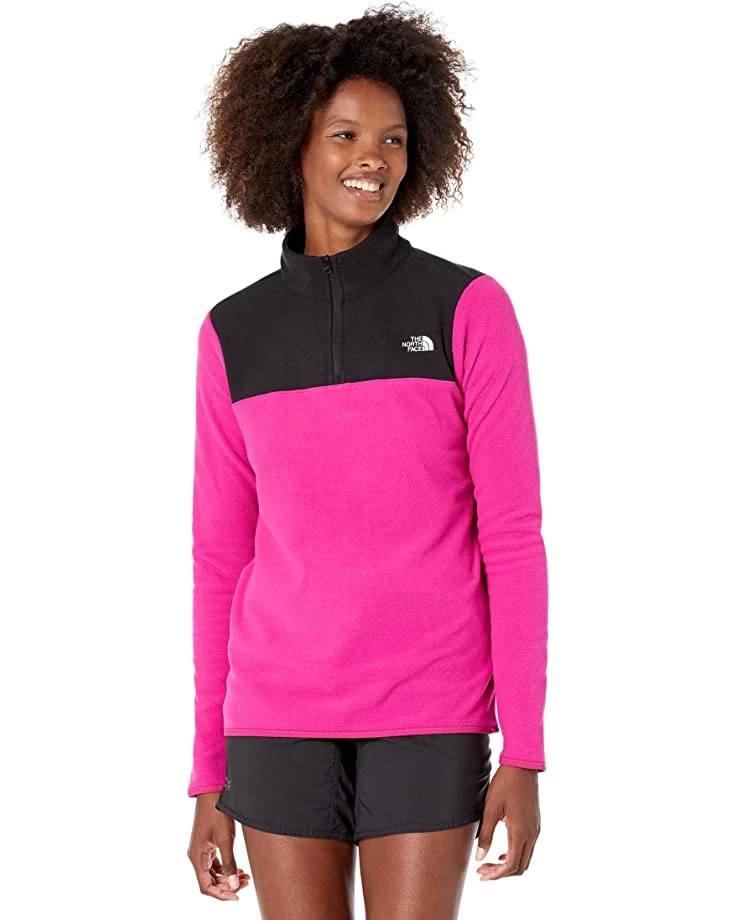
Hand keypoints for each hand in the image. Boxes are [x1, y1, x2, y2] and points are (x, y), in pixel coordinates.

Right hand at [188, 791, 250, 899]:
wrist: (212, 792)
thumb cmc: (217, 812)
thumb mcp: (225, 839)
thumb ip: (229, 863)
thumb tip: (234, 884)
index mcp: (197, 856)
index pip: (206, 886)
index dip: (221, 894)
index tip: (236, 895)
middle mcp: (197, 855)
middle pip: (210, 881)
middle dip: (227, 885)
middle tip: (245, 883)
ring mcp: (201, 850)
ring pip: (213, 872)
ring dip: (228, 877)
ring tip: (245, 877)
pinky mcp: (207, 844)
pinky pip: (215, 863)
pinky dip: (226, 868)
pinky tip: (239, 868)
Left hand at [475, 764, 540, 879]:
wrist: (522, 766)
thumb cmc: (505, 783)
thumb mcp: (490, 808)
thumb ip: (486, 835)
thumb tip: (479, 857)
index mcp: (520, 832)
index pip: (511, 865)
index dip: (496, 874)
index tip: (481, 874)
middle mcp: (532, 834)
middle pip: (520, 867)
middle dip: (501, 873)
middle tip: (482, 871)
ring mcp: (535, 829)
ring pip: (525, 859)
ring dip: (508, 865)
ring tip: (489, 863)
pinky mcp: (535, 824)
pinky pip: (527, 848)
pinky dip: (514, 855)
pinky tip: (501, 852)